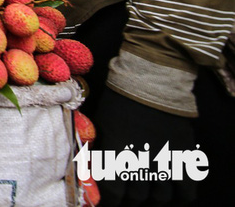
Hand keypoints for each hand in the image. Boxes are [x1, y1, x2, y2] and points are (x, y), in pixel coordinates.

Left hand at [93, 90, 197, 205]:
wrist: (149, 86)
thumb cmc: (118, 103)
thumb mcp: (101, 128)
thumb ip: (100, 152)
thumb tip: (95, 169)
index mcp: (115, 159)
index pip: (114, 194)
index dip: (111, 198)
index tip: (111, 195)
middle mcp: (139, 167)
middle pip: (136, 197)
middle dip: (131, 196)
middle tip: (130, 191)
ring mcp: (163, 165)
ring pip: (160, 197)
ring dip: (153, 197)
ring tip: (149, 190)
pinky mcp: (183, 159)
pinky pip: (185, 192)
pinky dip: (179, 196)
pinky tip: (172, 192)